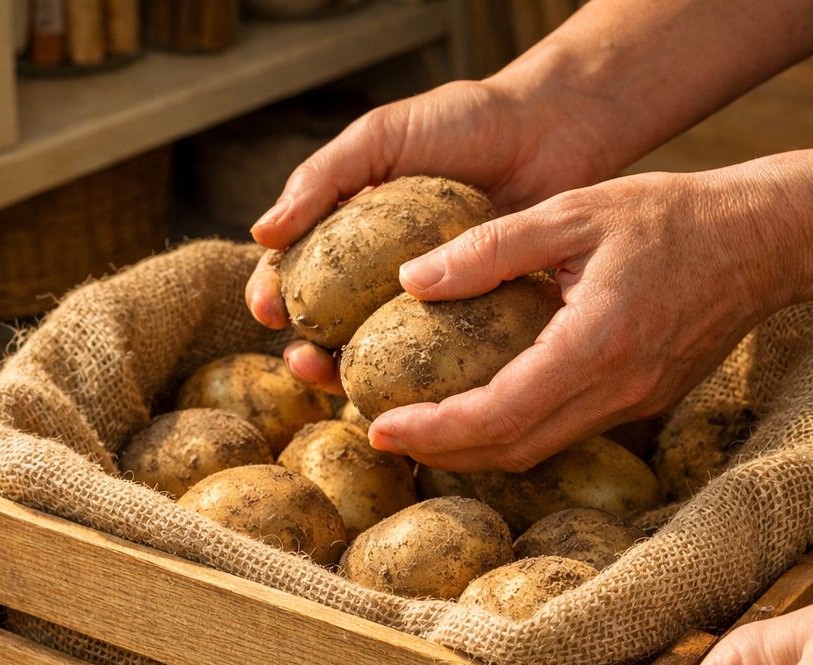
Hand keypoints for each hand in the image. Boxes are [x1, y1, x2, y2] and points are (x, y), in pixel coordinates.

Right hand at [244, 78, 609, 392]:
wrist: (550, 130)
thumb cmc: (462, 123)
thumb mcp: (381, 138)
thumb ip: (321, 178)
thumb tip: (262, 234)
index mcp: (348, 237)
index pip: (295, 276)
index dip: (273, 297)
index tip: (270, 310)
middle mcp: (380, 280)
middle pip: (329, 331)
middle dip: (306, 355)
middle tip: (303, 361)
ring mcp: (429, 308)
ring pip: (380, 360)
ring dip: (351, 379)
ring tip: (342, 382)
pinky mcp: (476, 328)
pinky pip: (445, 367)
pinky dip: (424, 386)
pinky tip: (413, 392)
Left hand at [364, 167, 804, 471]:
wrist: (763, 239)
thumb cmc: (669, 215)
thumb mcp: (572, 211)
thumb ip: (489, 248)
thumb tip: (410, 280)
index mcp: (595, 344)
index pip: (498, 414)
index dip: (434, 431)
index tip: (381, 429)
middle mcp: (616, 389)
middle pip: (512, 449)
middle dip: (442, 452)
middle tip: (384, 436)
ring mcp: (633, 403)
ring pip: (538, 449)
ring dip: (474, 450)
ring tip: (420, 431)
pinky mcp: (642, 401)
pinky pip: (564, 433)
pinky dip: (512, 433)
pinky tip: (479, 413)